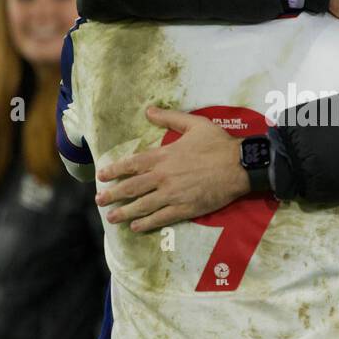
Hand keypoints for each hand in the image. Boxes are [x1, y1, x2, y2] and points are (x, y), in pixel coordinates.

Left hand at [96, 106, 249, 231]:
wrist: (239, 166)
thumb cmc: (218, 144)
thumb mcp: (195, 124)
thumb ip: (170, 118)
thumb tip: (149, 110)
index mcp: (164, 156)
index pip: (132, 164)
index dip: (115, 171)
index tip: (101, 176)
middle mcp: (163, 176)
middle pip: (131, 187)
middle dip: (113, 195)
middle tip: (99, 201)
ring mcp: (172, 194)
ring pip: (142, 206)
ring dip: (124, 213)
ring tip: (111, 218)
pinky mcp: (184, 208)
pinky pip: (160, 218)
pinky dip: (146, 223)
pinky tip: (135, 227)